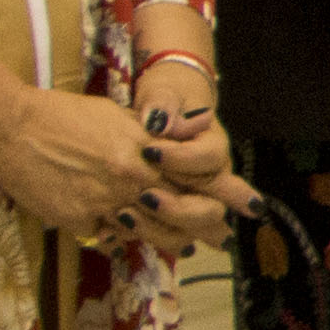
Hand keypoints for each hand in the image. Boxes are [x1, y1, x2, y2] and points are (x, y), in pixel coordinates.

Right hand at [0, 84, 225, 251]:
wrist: (10, 128)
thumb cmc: (63, 115)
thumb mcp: (116, 117)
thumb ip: (150, 137)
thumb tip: (181, 143)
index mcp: (145, 150)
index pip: (195, 179)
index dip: (222, 196)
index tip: (241, 208)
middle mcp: (131, 179)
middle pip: (182, 213)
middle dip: (206, 227)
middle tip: (220, 238)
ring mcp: (104, 203)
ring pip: (151, 233)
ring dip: (172, 240)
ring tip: (186, 246)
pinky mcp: (79, 220)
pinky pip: (110, 237)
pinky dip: (122, 239)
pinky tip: (131, 241)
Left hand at [135, 67, 257, 238]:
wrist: (163, 113)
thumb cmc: (165, 102)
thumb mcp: (164, 93)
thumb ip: (163, 102)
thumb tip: (158, 119)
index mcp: (213, 147)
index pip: (211, 158)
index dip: (183, 159)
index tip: (149, 151)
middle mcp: (211, 180)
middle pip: (211, 208)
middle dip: (179, 209)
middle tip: (146, 197)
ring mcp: (195, 200)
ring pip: (192, 231)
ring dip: (163, 229)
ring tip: (126, 216)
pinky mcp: (174, 213)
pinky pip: (170, 236)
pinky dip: (146, 235)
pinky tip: (116, 230)